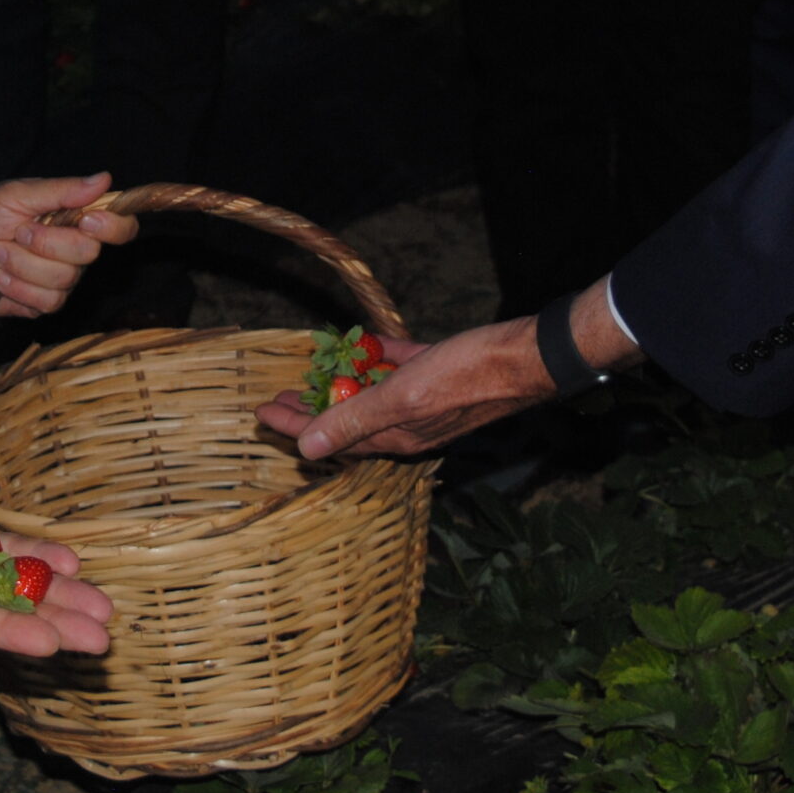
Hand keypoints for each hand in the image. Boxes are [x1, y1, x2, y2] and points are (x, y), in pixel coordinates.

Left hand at [0, 172, 138, 318]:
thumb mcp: (17, 194)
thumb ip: (61, 190)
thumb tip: (105, 180)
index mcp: (74, 218)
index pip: (120, 227)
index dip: (113, 226)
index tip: (88, 219)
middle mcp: (73, 250)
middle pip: (88, 254)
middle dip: (46, 242)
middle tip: (18, 232)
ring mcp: (59, 279)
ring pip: (64, 280)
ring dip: (23, 264)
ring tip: (0, 253)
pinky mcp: (42, 304)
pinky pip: (46, 302)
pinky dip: (17, 287)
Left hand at [253, 278, 640, 458]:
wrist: (531, 355)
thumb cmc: (470, 375)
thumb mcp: (404, 397)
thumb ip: (356, 420)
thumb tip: (308, 447)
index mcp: (398, 436)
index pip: (333, 438)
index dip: (294, 427)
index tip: (262, 413)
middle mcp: (409, 423)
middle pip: (347, 419)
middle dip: (311, 409)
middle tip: (278, 398)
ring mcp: (425, 398)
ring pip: (372, 393)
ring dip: (342, 382)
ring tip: (312, 371)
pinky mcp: (439, 371)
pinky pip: (398, 367)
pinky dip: (376, 358)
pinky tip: (361, 345)